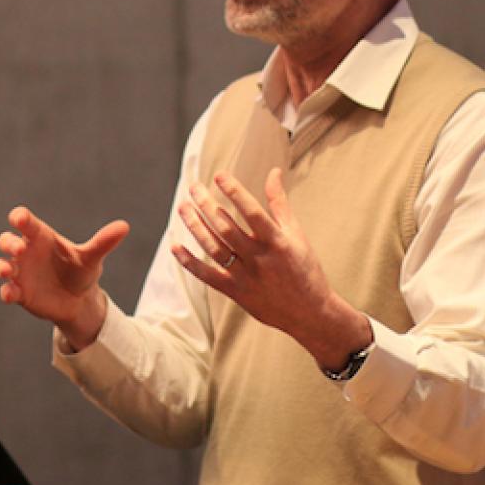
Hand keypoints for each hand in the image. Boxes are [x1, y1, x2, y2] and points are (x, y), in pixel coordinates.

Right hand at [0, 206, 129, 349]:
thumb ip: (103, 242)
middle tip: (20, 248)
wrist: (79, 301)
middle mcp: (26, 252)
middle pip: (6, 241)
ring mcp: (20, 273)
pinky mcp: (20, 293)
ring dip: (1, 266)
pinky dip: (7, 291)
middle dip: (8, 243)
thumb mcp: (92, 258)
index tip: (20, 219)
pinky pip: (7, 290)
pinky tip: (11, 294)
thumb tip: (125, 227)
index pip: (25, 222)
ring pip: (1, 265)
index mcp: (41, 237)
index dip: (19, 218)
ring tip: (8, 270)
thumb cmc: (81, 271)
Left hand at [171, 168, 370, 370]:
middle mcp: (259, 258)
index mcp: (277, 242)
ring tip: (183, 208)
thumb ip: (279, 203)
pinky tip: (175, 246)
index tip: (218, 175)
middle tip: (193, 187)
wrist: (310, 313)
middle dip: (207, 205)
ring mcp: (245, 276)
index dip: (235, 192)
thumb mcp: (296, 234)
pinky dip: (189, 262)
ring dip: (195, 226)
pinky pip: (207, 276)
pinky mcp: (235, 292)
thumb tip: (273, 171)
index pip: (252, 212)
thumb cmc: (304, 268)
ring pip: (213, 248)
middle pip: (226, 227)